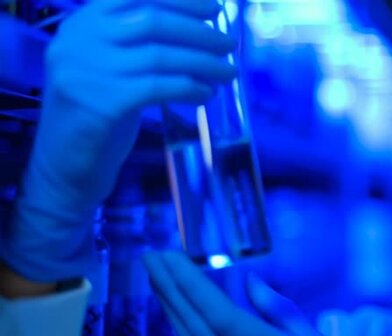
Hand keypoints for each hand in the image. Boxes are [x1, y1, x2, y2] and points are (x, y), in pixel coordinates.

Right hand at [1, 0, 236, 281]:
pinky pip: (159, 87)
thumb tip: (201, 28)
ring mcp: (86, 71)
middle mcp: (79, 41)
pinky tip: (207, 95)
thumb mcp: (112, 67)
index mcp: (82, 24)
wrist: (66, 167)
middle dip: (199, 32)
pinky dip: (190, 88)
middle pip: (152, 21)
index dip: (180, 0)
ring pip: (160, 55)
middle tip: (229, 44)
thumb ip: (139, 43)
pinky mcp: (100, 104)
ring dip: (204, 63)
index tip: (215, 9)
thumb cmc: (98, 114)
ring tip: (229, 72)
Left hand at [143, 251, 336, 335]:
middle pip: (199, 328)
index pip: (225, 319)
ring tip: (157, 275)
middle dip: (172, 290)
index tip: (171, 257)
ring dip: (171, 307)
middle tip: (151, 257)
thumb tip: (249, 279)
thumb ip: (283, 313)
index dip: (193, 288)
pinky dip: (182, 327)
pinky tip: (173, 307)